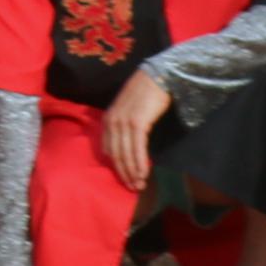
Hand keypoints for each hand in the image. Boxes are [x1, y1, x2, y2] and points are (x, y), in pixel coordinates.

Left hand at [99, 67, 171, 193]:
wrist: (157, 77)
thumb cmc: (145, 95)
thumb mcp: (129, 112)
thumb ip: (124, 128)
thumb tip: (126, 149)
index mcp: (108, 120)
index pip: (109, 150)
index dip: (117, 167)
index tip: (125, 180)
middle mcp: (112, 121)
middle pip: (116, 155)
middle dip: (124, 173)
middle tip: (133, 188)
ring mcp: (123, 121)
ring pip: (125, 153)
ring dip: (133, 171)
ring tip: (140, 185)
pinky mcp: (137, 122)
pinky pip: (137, 147)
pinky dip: (140, 161)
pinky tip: (144, 172)